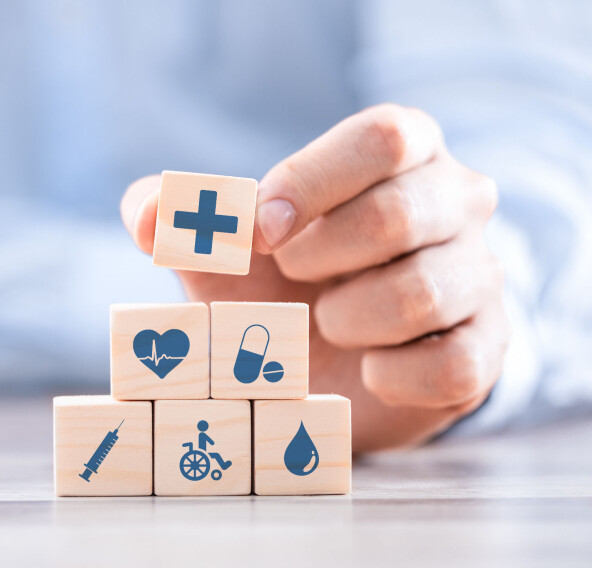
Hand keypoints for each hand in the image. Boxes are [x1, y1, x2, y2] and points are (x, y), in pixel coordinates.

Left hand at [120, 104, 509, 451]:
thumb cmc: (275, 283)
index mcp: (401, 151)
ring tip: (328, 324)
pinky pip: (450, 365)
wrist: (319, 361)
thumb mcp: (221, 247)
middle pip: (398, 214)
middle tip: (293, 281)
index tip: (261, 233)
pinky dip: (388, 376)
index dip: (311, 183)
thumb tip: (148, 216)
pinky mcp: (488, 349)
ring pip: (421, 293)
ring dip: (346, 320)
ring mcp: (480, 275)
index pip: (383, 138)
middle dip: (318, 259)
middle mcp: (457, 201)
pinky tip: (366, 369)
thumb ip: (176, 219)